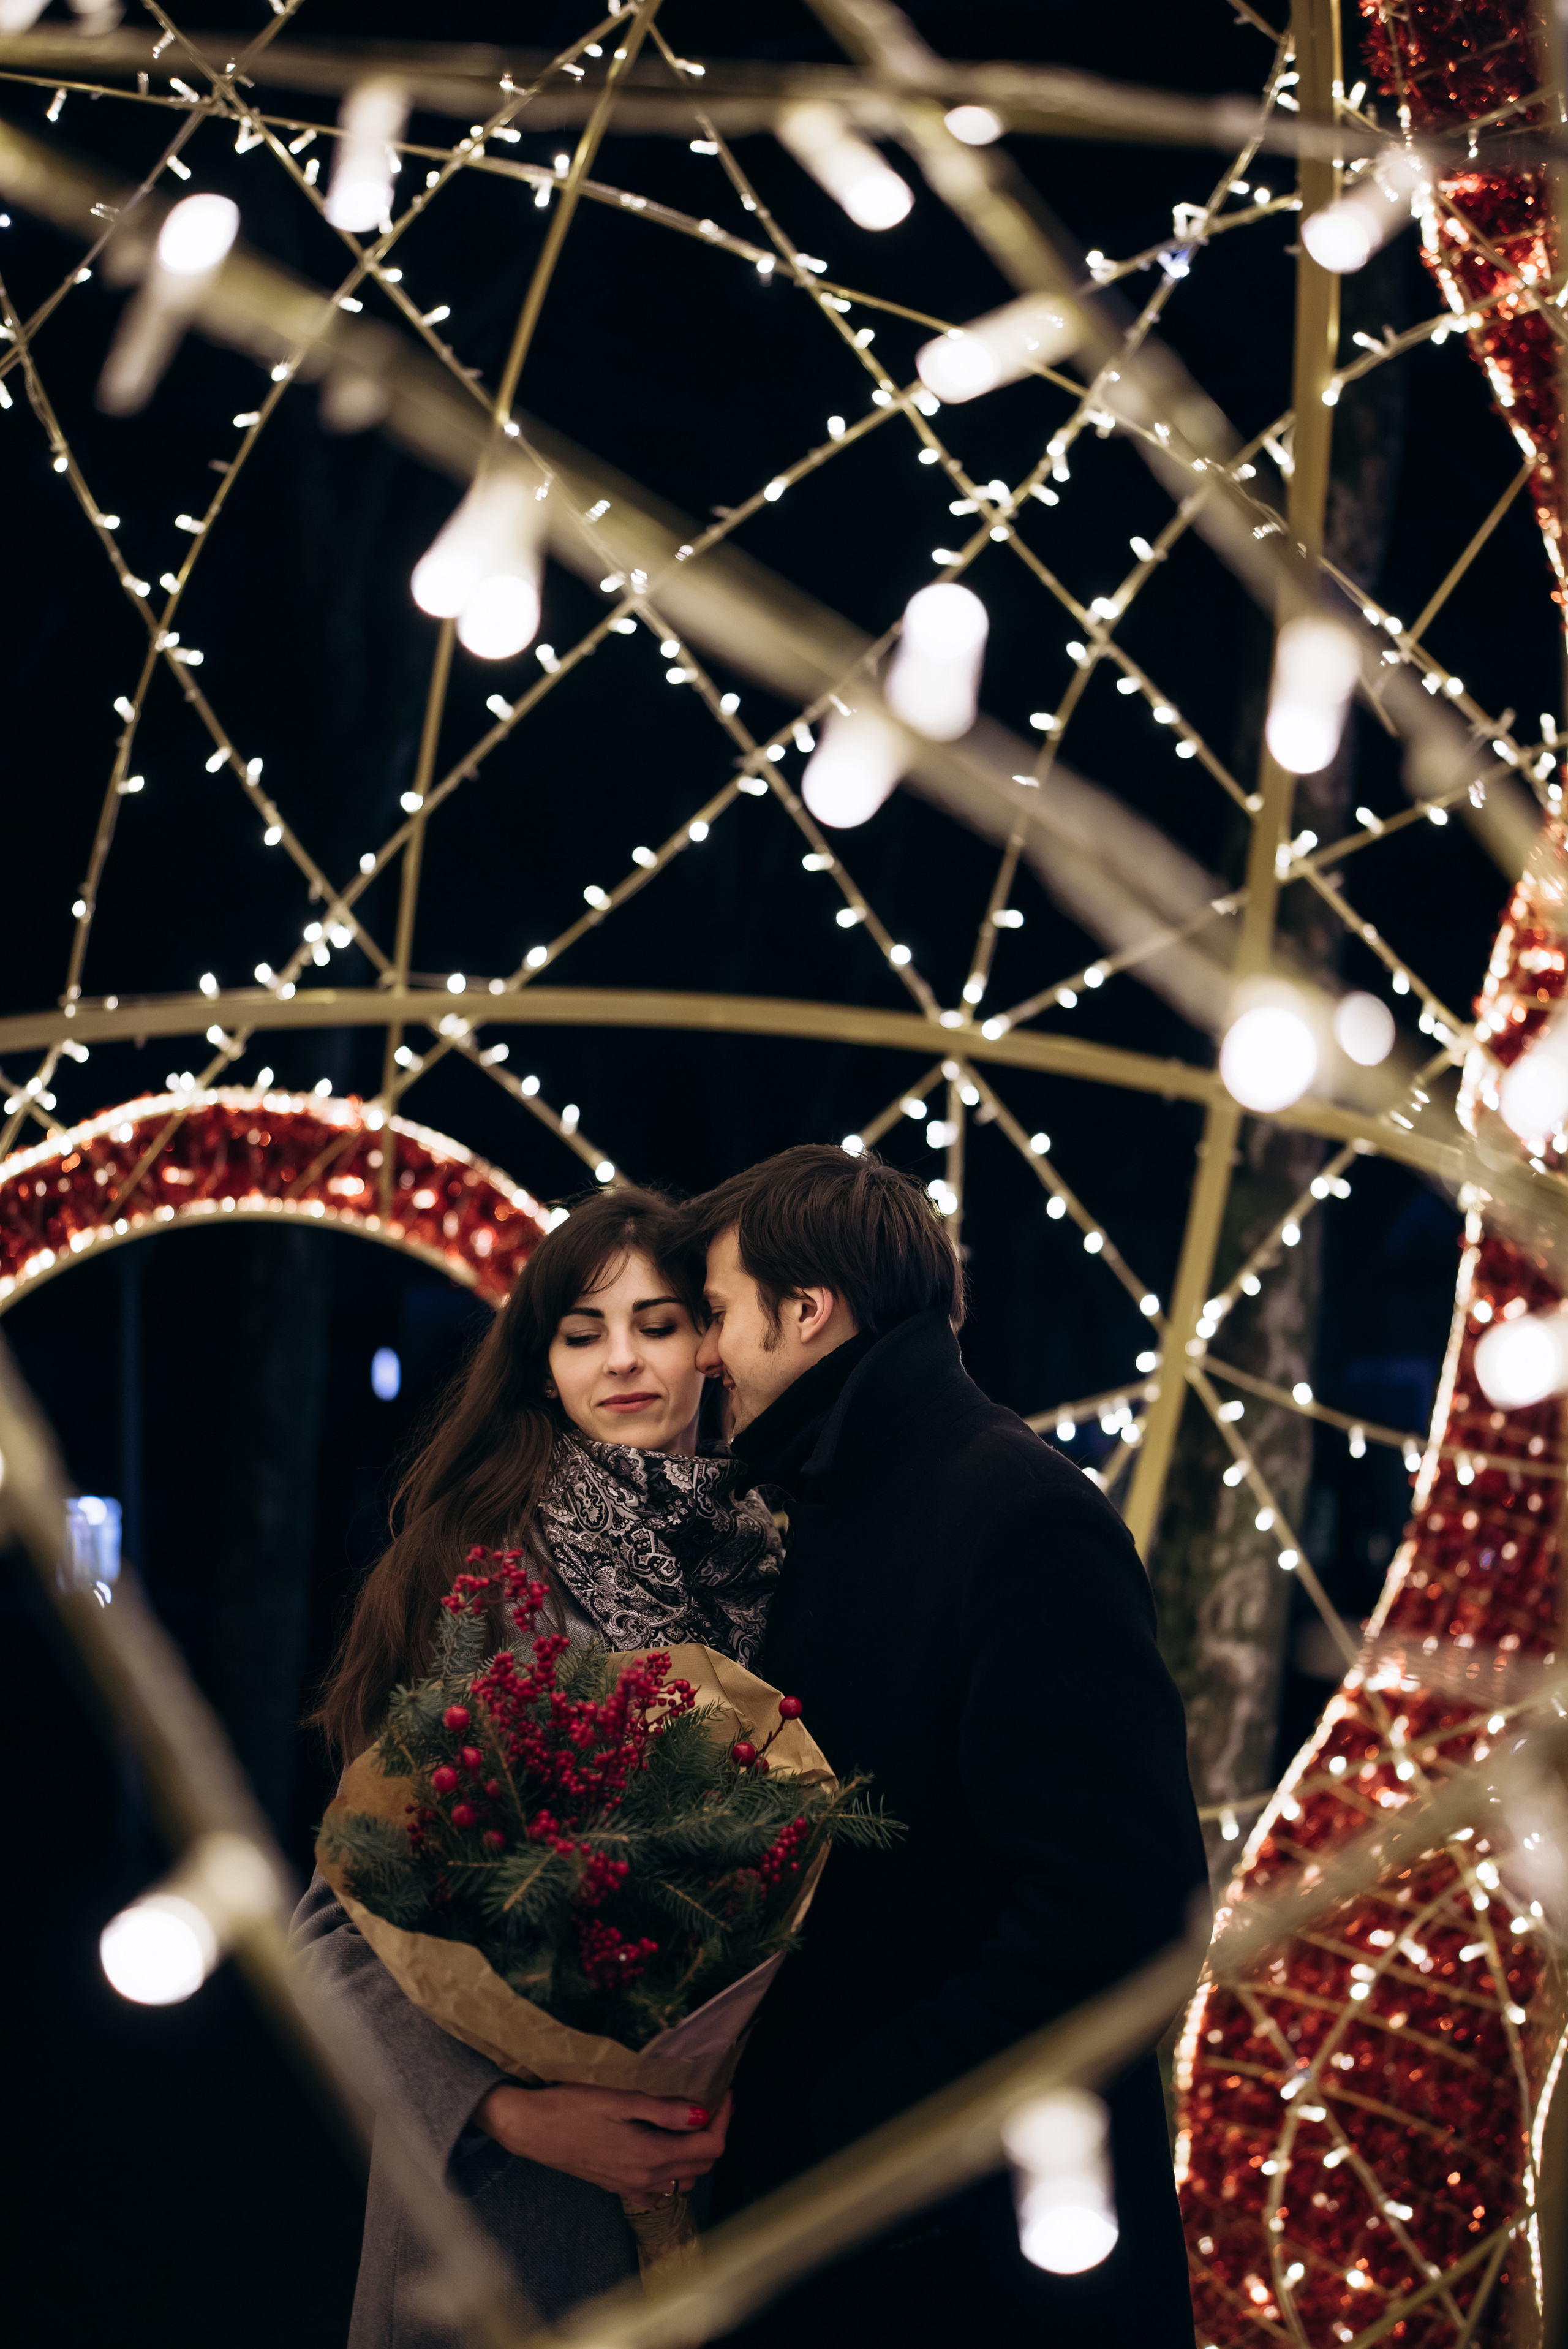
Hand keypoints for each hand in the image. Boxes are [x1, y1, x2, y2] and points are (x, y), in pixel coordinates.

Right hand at [474, 2083, 732, 2196]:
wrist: (530, 2129)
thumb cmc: (572, 2107)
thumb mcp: (620, 2099)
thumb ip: (664, 2110)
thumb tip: (703, 2113)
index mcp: (651, 2156)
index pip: (709, 2146)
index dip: (724, 2118)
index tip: (723, 2091)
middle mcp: (646, 2179)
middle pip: (701, 2165)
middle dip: (713, 2132)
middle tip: (711, 2100)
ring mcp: (631, 2187)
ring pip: (683, 2179)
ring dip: (695, 2153)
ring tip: (691, 2120)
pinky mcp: (617, 2186)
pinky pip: (658, 2190)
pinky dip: (672, 2171)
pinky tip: (663, 2147)